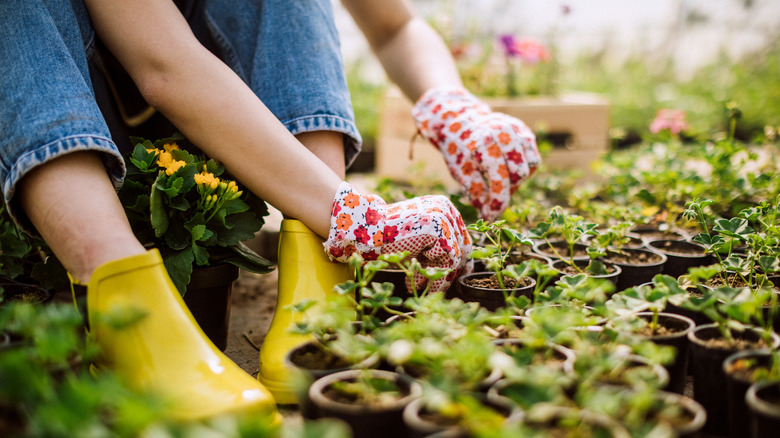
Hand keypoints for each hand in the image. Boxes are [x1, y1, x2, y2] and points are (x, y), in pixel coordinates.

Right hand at [324, 182, 470, 291]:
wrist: (368, 231)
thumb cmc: (390, 239)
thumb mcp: (419, 243)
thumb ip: (438, 251)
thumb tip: (460, 270)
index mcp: (444, 208)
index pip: (462, 238)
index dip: (460, 261)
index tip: (454, 278)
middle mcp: (446, 209)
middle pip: (461, 248)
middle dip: (448, 272)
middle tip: (434, 289)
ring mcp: (442, 216)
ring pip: (454, 256)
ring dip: (437, 277)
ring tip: (419, 287)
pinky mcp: (436, 227)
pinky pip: (446, 257)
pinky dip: (431, 272)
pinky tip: (414, 279)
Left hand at [412, 87, 540, 220]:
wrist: (461, 119)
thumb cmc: (459, 149)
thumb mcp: (460, 170)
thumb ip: (475, 191)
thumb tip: (489, 215)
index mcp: (483, 143)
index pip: (499, 179)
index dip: (497, 202)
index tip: (491, 216)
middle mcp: (503, 133)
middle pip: (518, 174)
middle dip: (508, 189)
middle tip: (494, 194)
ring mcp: (516, 130)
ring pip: (529, 167)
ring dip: (517, 180)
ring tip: (500, 181)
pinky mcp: (524, 131)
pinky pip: (533, 159)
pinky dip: (524, 169)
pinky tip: (508, 171)